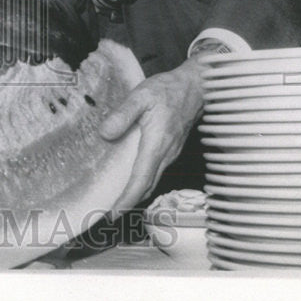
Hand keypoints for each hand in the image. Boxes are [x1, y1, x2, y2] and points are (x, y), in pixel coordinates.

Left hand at [98, 57, 205, 214]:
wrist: (194, 87)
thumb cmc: (167, 90)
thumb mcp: (140, 96)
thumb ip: (122, 114)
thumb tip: (105, 134)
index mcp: (157, 145)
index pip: (140, 180)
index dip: (127, 199)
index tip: (113, 213)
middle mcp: (166, 154)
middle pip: (147, 186)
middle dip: (129, 203)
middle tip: (108, 214)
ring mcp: (170, 153)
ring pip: (152, 181)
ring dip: (136, 194)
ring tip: (116, 202)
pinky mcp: (171, 149)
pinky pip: (156, 172)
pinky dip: (143, 182)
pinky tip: (131, 180)